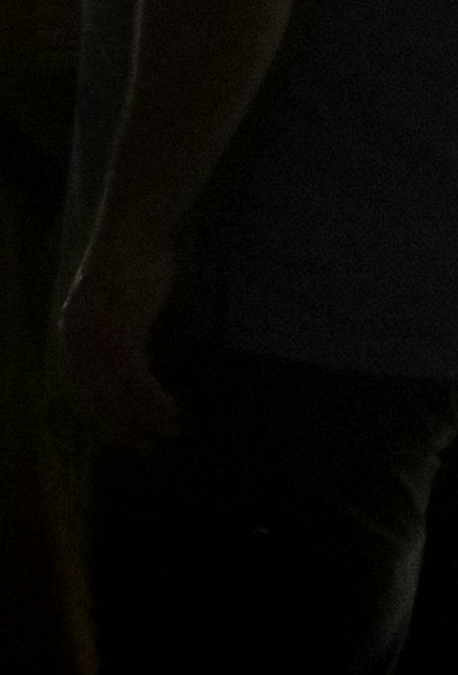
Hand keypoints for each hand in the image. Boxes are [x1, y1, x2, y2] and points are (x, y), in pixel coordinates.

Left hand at [57, 225, 175, 449]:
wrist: (135, 227)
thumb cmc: (135, 259)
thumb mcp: (123, 303)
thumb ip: (123, 333)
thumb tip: (134, 362)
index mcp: (70, 335)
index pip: (82, 391)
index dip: (106, 420)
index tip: (130, 438)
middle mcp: (74, 339)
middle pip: (94, 399)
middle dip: (121, 428)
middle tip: (148, 447)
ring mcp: (94, 335)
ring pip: (114, 393)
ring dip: (143, 416)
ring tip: (168, 430)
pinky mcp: (118, 329)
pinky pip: (133, 376)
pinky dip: (152, 397)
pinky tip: (170, 408)